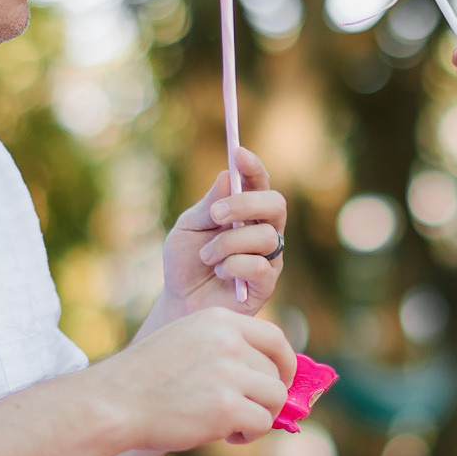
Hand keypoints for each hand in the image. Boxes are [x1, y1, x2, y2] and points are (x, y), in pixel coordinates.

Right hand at [92, 307, 296, 452]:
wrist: (114, 403)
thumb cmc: (146, 379)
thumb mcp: (186, 342)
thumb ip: (224, 349)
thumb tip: (271, 378)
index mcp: (218, 321)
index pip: (274, 336)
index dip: (285, 362)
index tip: (283, 380)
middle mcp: (228, 341)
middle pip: (276, 372)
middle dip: (266, 396)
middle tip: (242, 412)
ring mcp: (229, 373)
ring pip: (275, 397)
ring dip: (260, 416)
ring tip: (233, 426)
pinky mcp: (227, 406)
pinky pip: (262, 423)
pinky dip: (250, 434)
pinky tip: (227, 436)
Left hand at [163, 148, 287, 316]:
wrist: (180, 303)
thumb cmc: (185, 262)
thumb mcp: (188, 227)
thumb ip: (208, 205)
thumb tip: (228, 176)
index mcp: (246, 212)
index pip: (259, 182)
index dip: (253, 167)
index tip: (238, 153)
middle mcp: (263, 230)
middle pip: (276, 204)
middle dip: (246, 204)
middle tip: (215, 214)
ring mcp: (269, 258)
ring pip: (265, 237)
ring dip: (227, 244)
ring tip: (206, 257)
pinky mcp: (266, 284)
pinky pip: (258, 266)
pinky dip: (232, 267)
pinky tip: (220, 274)